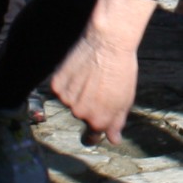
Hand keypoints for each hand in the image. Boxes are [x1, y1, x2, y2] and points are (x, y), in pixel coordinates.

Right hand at [51, 0, 160, 141]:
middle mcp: (80, 114)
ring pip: (70, 101)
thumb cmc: (122, 70)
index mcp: (99, 121)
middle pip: (82, 115)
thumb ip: (117, 122)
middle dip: (89, 104)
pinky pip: (60, 89)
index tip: (97, 120)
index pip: (93, 136)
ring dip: (77, 92)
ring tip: (90, 75)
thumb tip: (113, 139)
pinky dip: (67, 81)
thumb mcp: (125, 99)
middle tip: (99, 85)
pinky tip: (79, 70)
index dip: (96, 128)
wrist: (108, 42)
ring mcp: (67, 100)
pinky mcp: (56, 85)